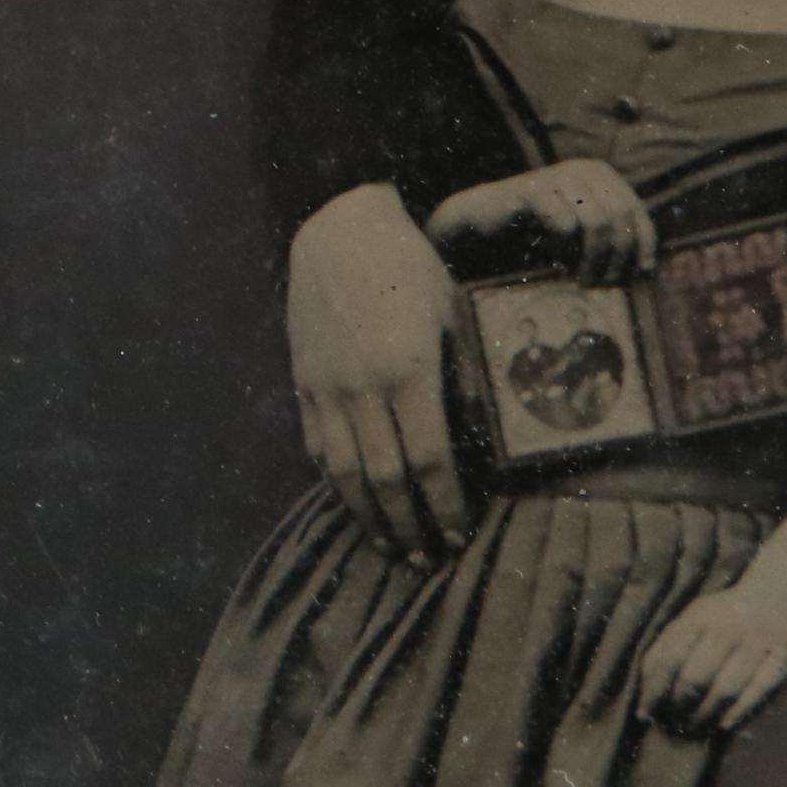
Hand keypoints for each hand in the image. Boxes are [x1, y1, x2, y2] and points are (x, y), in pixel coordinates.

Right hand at [286, 183, 471, 556]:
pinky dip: (336, 479)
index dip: (444, 504)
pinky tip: (354, 500)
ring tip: (389, 546)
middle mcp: (363, 386)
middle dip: (407, 525)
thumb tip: (482, 430)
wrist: (340, 228)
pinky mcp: (304, 380)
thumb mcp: (452, 315)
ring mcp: (327, 386)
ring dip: (368, 516)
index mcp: (409, 370)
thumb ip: (461, 374)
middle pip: (385, 478)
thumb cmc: (412, 268)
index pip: (429, 459)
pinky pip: (318, 443)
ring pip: (345, 471)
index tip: (459, 533)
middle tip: (425, 558)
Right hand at [425, 159, 657, 283]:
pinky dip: (562, 249)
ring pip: (597, 222)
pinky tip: (552, 256)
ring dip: (591, 258)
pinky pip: (565, 225)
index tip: (640, 275)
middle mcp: (585, 169)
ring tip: (578, 276)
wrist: (485, 224)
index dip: (643, 245)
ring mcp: (559, 176)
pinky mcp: (534, 190)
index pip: (636, 211)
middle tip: (601, 283)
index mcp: (602, 175)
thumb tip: (649, 270)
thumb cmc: (539, 233)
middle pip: (619, 218)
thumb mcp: (582, 235)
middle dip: (616, 257)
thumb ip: (611, 240)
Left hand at [635, 573, 786, 733]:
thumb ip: (668, 646)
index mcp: (701, 615)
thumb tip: (645, 691)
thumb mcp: (694, 619)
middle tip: (673, 722)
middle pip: (696, 677)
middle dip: (680, 705)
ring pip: (727, 688)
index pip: (669, 657)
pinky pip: (761, 689)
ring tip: (695, 726)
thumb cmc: (725, 616)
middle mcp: (730, 625)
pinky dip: (740, 710)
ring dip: (706, 714)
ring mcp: (760, 639)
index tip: (645, 714)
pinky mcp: (786, 652)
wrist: (779, 593)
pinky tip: (724, 724)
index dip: (654, 690)